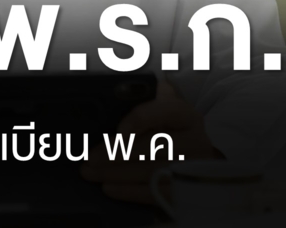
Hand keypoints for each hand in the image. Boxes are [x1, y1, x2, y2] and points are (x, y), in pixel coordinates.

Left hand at [79, 79, 221, 203]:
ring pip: (151, 172)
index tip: (118, 130)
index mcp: (186, 115)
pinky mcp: (186, 191)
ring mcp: (193, 168)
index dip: (141, 120)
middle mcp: (195, 141)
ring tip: (90, 172)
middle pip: (154, 146)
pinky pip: (155, 194)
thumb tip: (113, 90)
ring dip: (116, 174)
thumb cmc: (169, 130)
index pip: (165, 111)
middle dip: (118, 152)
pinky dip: (129, 192)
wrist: (195, 159)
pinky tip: (108, 187)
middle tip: (90, 157)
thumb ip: (144, 99)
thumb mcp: (162, 111)